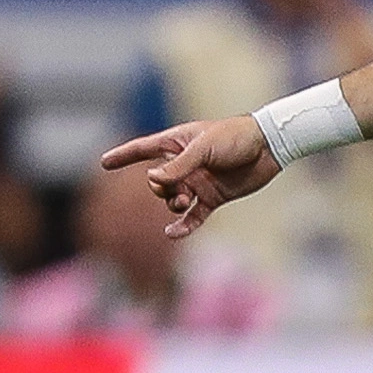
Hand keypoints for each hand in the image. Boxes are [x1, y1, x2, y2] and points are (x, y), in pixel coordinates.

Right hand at [100, 117, 278, 236]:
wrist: (268, 147)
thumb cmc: (235, 138)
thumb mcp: (203, 148)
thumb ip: (178, 166)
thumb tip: (153, 181)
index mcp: (178, 143)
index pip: (143, 149)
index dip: (124, 156)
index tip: (104, 163)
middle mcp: (185, 164)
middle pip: (157, 182)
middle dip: (159, 188)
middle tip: (173, 188)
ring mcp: (198, 182)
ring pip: (172, 200)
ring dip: (173, 204)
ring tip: (183, 201)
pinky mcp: (212, 198)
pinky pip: (192, 217)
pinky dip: (183, 226)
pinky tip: (172, 234)